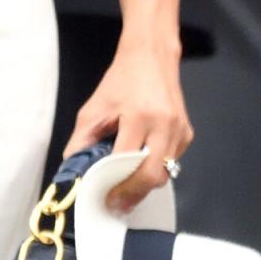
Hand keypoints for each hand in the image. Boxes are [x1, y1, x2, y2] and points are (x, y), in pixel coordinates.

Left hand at [63, 38, 192, 211]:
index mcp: (139, 116)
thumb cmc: (121, 80)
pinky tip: (141, 165)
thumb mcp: (94, 108)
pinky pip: (173, 162)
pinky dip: (156, 168)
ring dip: (145, 184)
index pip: (127, 162)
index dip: (116, 185)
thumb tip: (73, 169)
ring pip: (165, 173)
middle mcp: (165, 124)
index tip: (105, 198)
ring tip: (125, 188)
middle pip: (152, 176)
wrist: (151, 56)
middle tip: (117, 203)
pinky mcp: (187, 133)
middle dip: (133, 194)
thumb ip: (81, 141)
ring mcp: (180, 130)